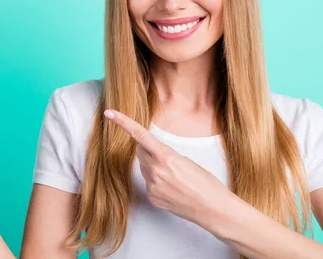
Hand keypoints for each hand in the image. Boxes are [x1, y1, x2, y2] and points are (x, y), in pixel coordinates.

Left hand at [103, 109, 235, 230]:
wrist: (212, 208)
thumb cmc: (205, 182)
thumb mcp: (186, 161)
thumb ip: (165, 155)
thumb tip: (152, 154)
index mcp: (166, 157)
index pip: (140, 135)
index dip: (123, 122)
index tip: (110, 113)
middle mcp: (155, 171)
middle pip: (140, 152)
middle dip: (148, 150)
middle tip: (165, 157)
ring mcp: (152, 186)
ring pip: (144, 168)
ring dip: (153, 167)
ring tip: (174, 177)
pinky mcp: (152, 197)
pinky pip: (148, 183)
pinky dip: (156, 182)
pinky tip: (172, 188)